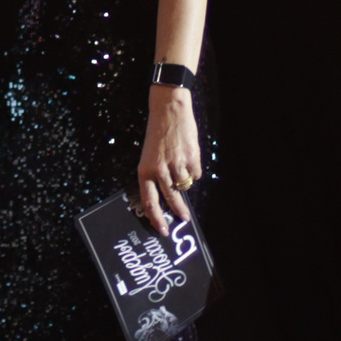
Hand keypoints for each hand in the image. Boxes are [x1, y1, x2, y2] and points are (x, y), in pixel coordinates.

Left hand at [137, 84, 200, 236]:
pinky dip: (194, 169)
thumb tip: (165, 198)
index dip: (156, 219)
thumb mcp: (149, 157)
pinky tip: (188, 157)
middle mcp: (160, 170)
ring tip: (182, 166)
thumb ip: (155, 176)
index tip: (163, 230)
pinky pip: (195, 173)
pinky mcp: (191, 158)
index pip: (150, 202)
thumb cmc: (157, 135)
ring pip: (185, 185)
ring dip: (185, 180)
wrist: (169, 111)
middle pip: (171, 199)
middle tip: (184, 219)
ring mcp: (176, 165)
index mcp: (145, 171)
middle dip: (179, 212)